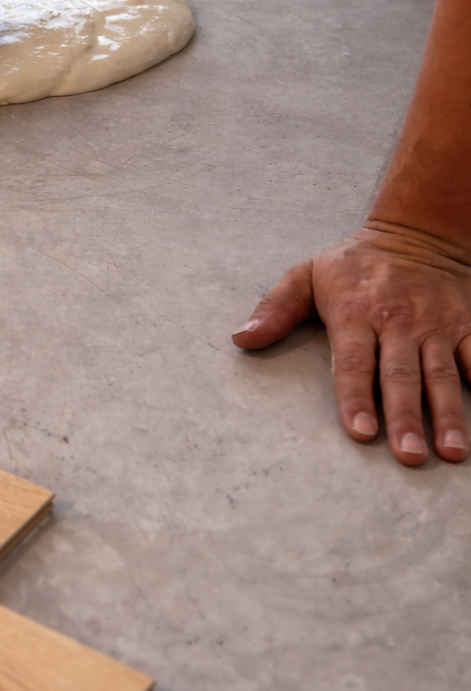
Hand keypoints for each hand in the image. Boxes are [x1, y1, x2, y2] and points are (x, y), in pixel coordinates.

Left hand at [232, 223, 470, 466]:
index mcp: (354, 313)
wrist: (416, 233)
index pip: (354, 362)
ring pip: (441, 374)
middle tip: (409, 457)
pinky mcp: (466, 324)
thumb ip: (274, 309)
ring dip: (448, 414)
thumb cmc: (352, 265)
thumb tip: (241, 339)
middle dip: (404, 418)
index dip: (356, 398)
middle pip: (400, 375)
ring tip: (452, 451)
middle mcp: (396, 322)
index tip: (361, 433)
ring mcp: (435, 325)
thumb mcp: (306, 275)